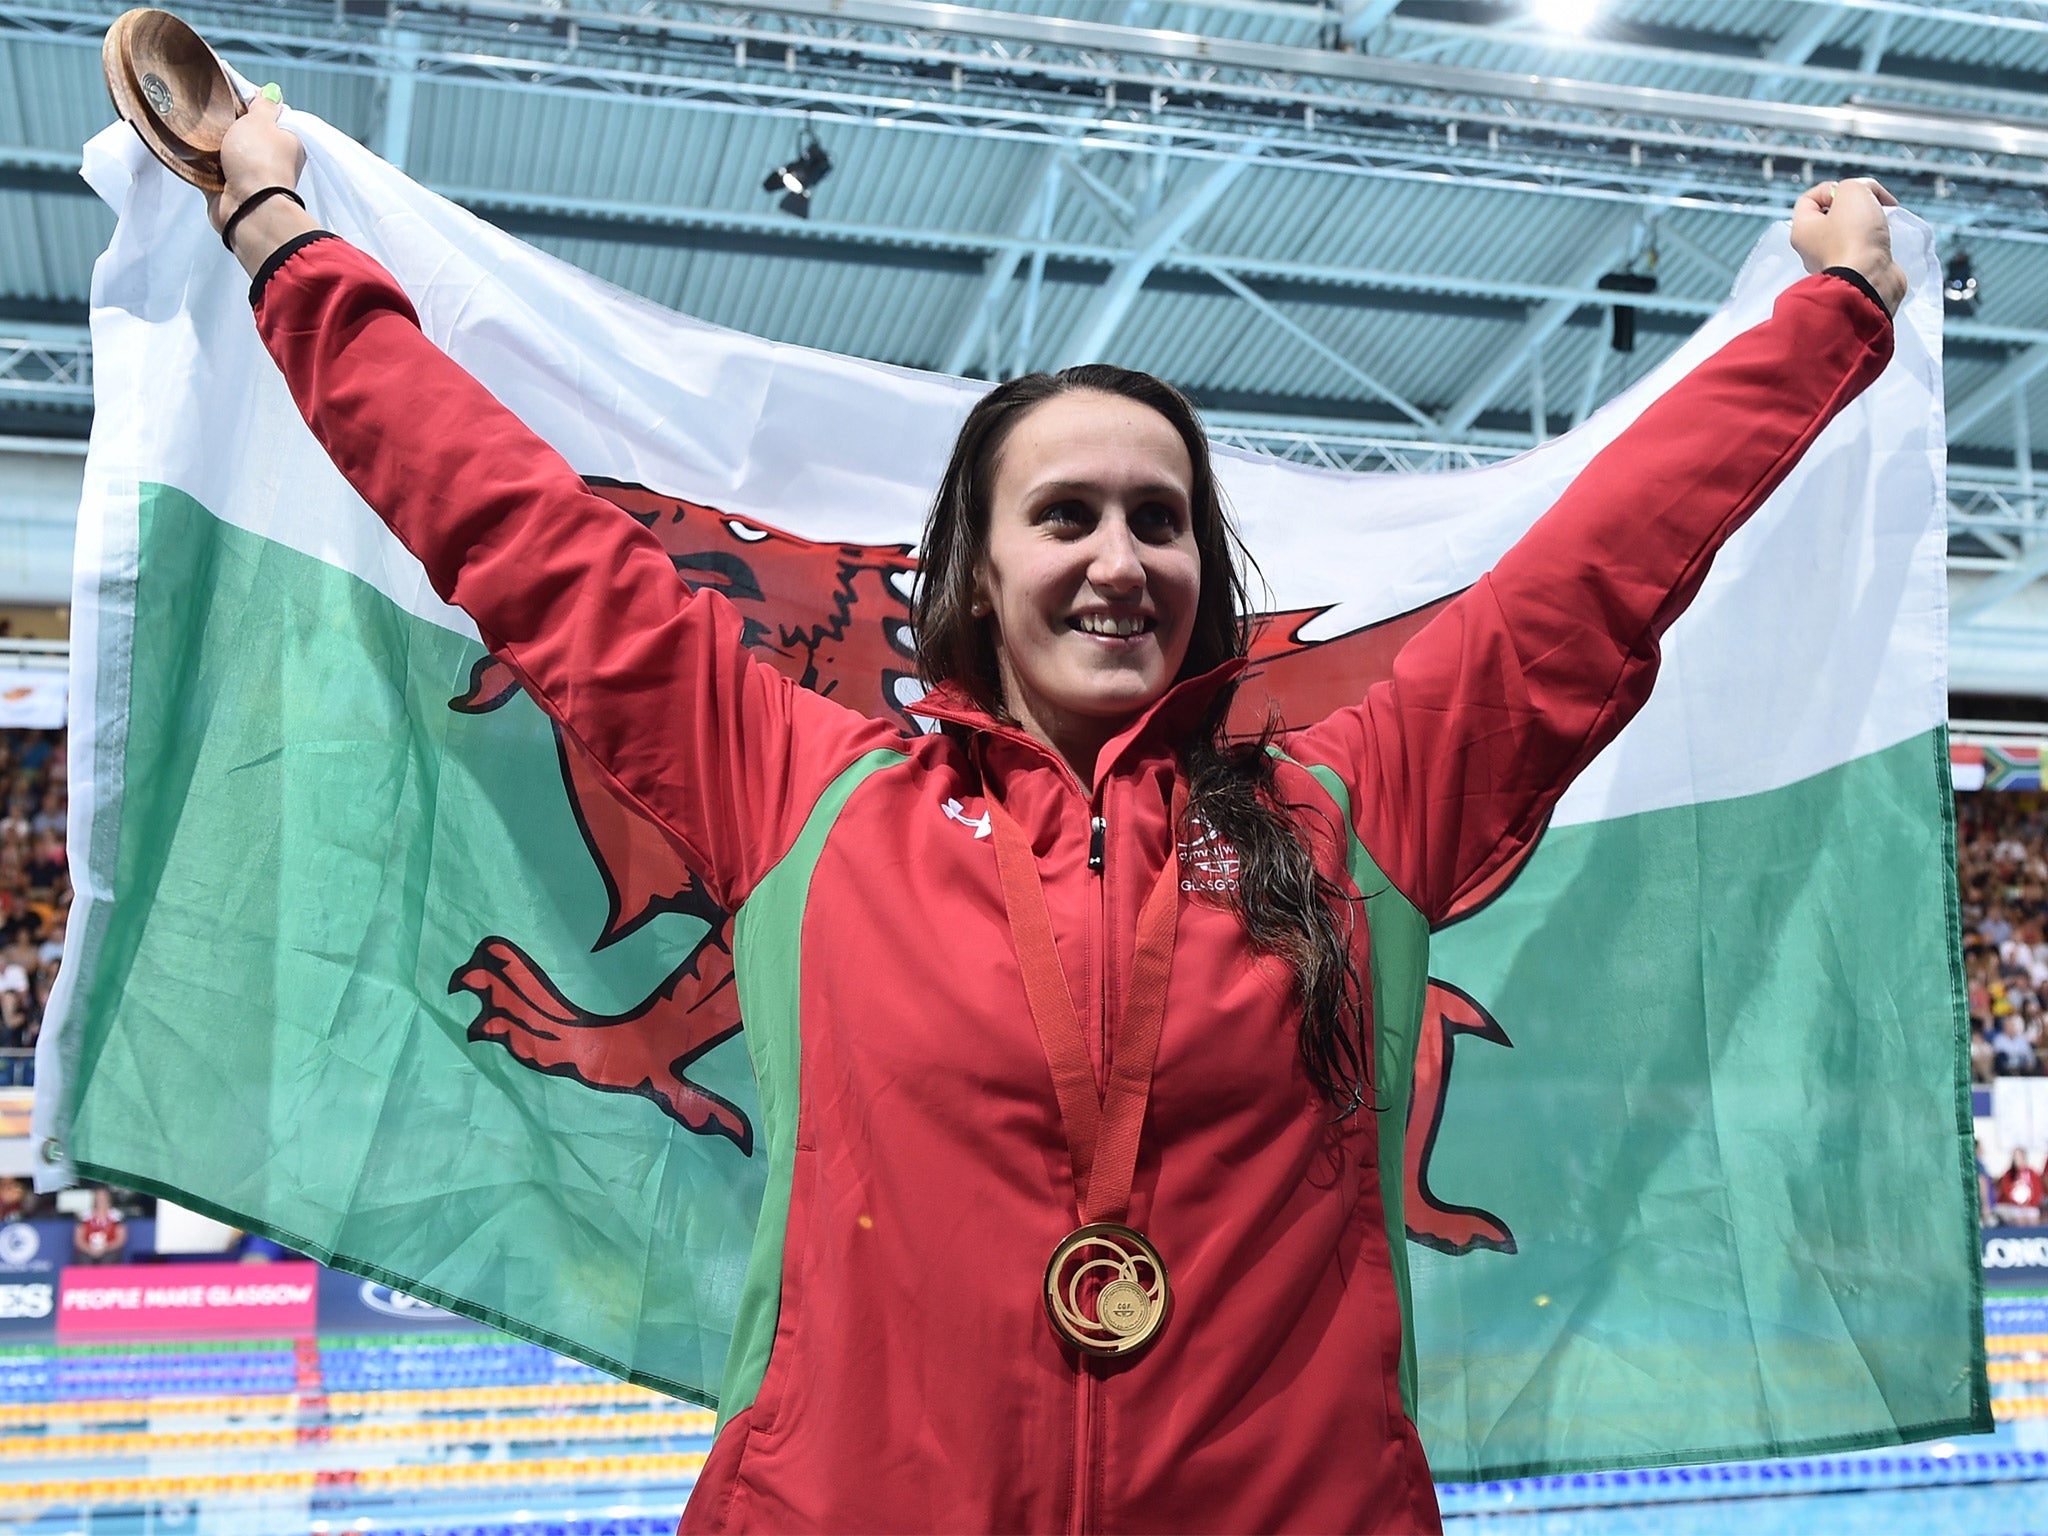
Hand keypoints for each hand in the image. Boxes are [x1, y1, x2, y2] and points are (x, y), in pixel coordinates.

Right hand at [205, 87, 319, 276]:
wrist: (247, 207)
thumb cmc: (259, 161)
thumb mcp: (261, 122)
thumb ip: (264, 106)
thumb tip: (273, 92)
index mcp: (287, 143)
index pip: (269, 120)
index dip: (250, 109)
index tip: (232, 101)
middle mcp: (272, 161)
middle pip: (245, 136)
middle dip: (228, 127)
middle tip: (211, 115)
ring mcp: (250, 176)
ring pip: (226, 153)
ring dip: (213, 146)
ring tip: (198, 131)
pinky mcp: (230, 189)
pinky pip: (212, 171)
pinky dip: (202, 164)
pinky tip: (190, 151)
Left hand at [1790, 177, 1908, 314]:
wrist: (1870, 280)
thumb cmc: (1854, 237)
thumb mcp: (1852, 191)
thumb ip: (1855, 184)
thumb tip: (1866, 192)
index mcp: (1802, 231)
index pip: (1808, 199)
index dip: (1830, 188)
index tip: (1851, 193)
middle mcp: (1813, 249)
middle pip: (1833, 214)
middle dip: (1855, 204)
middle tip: (1870, 205)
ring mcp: (1834, 261)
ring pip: (1851, 231)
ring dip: (1868, 221)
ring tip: (1879, 222)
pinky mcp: (1855, 271)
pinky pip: (1864, 248)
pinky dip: (1875, 240)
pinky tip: (1884, 240)